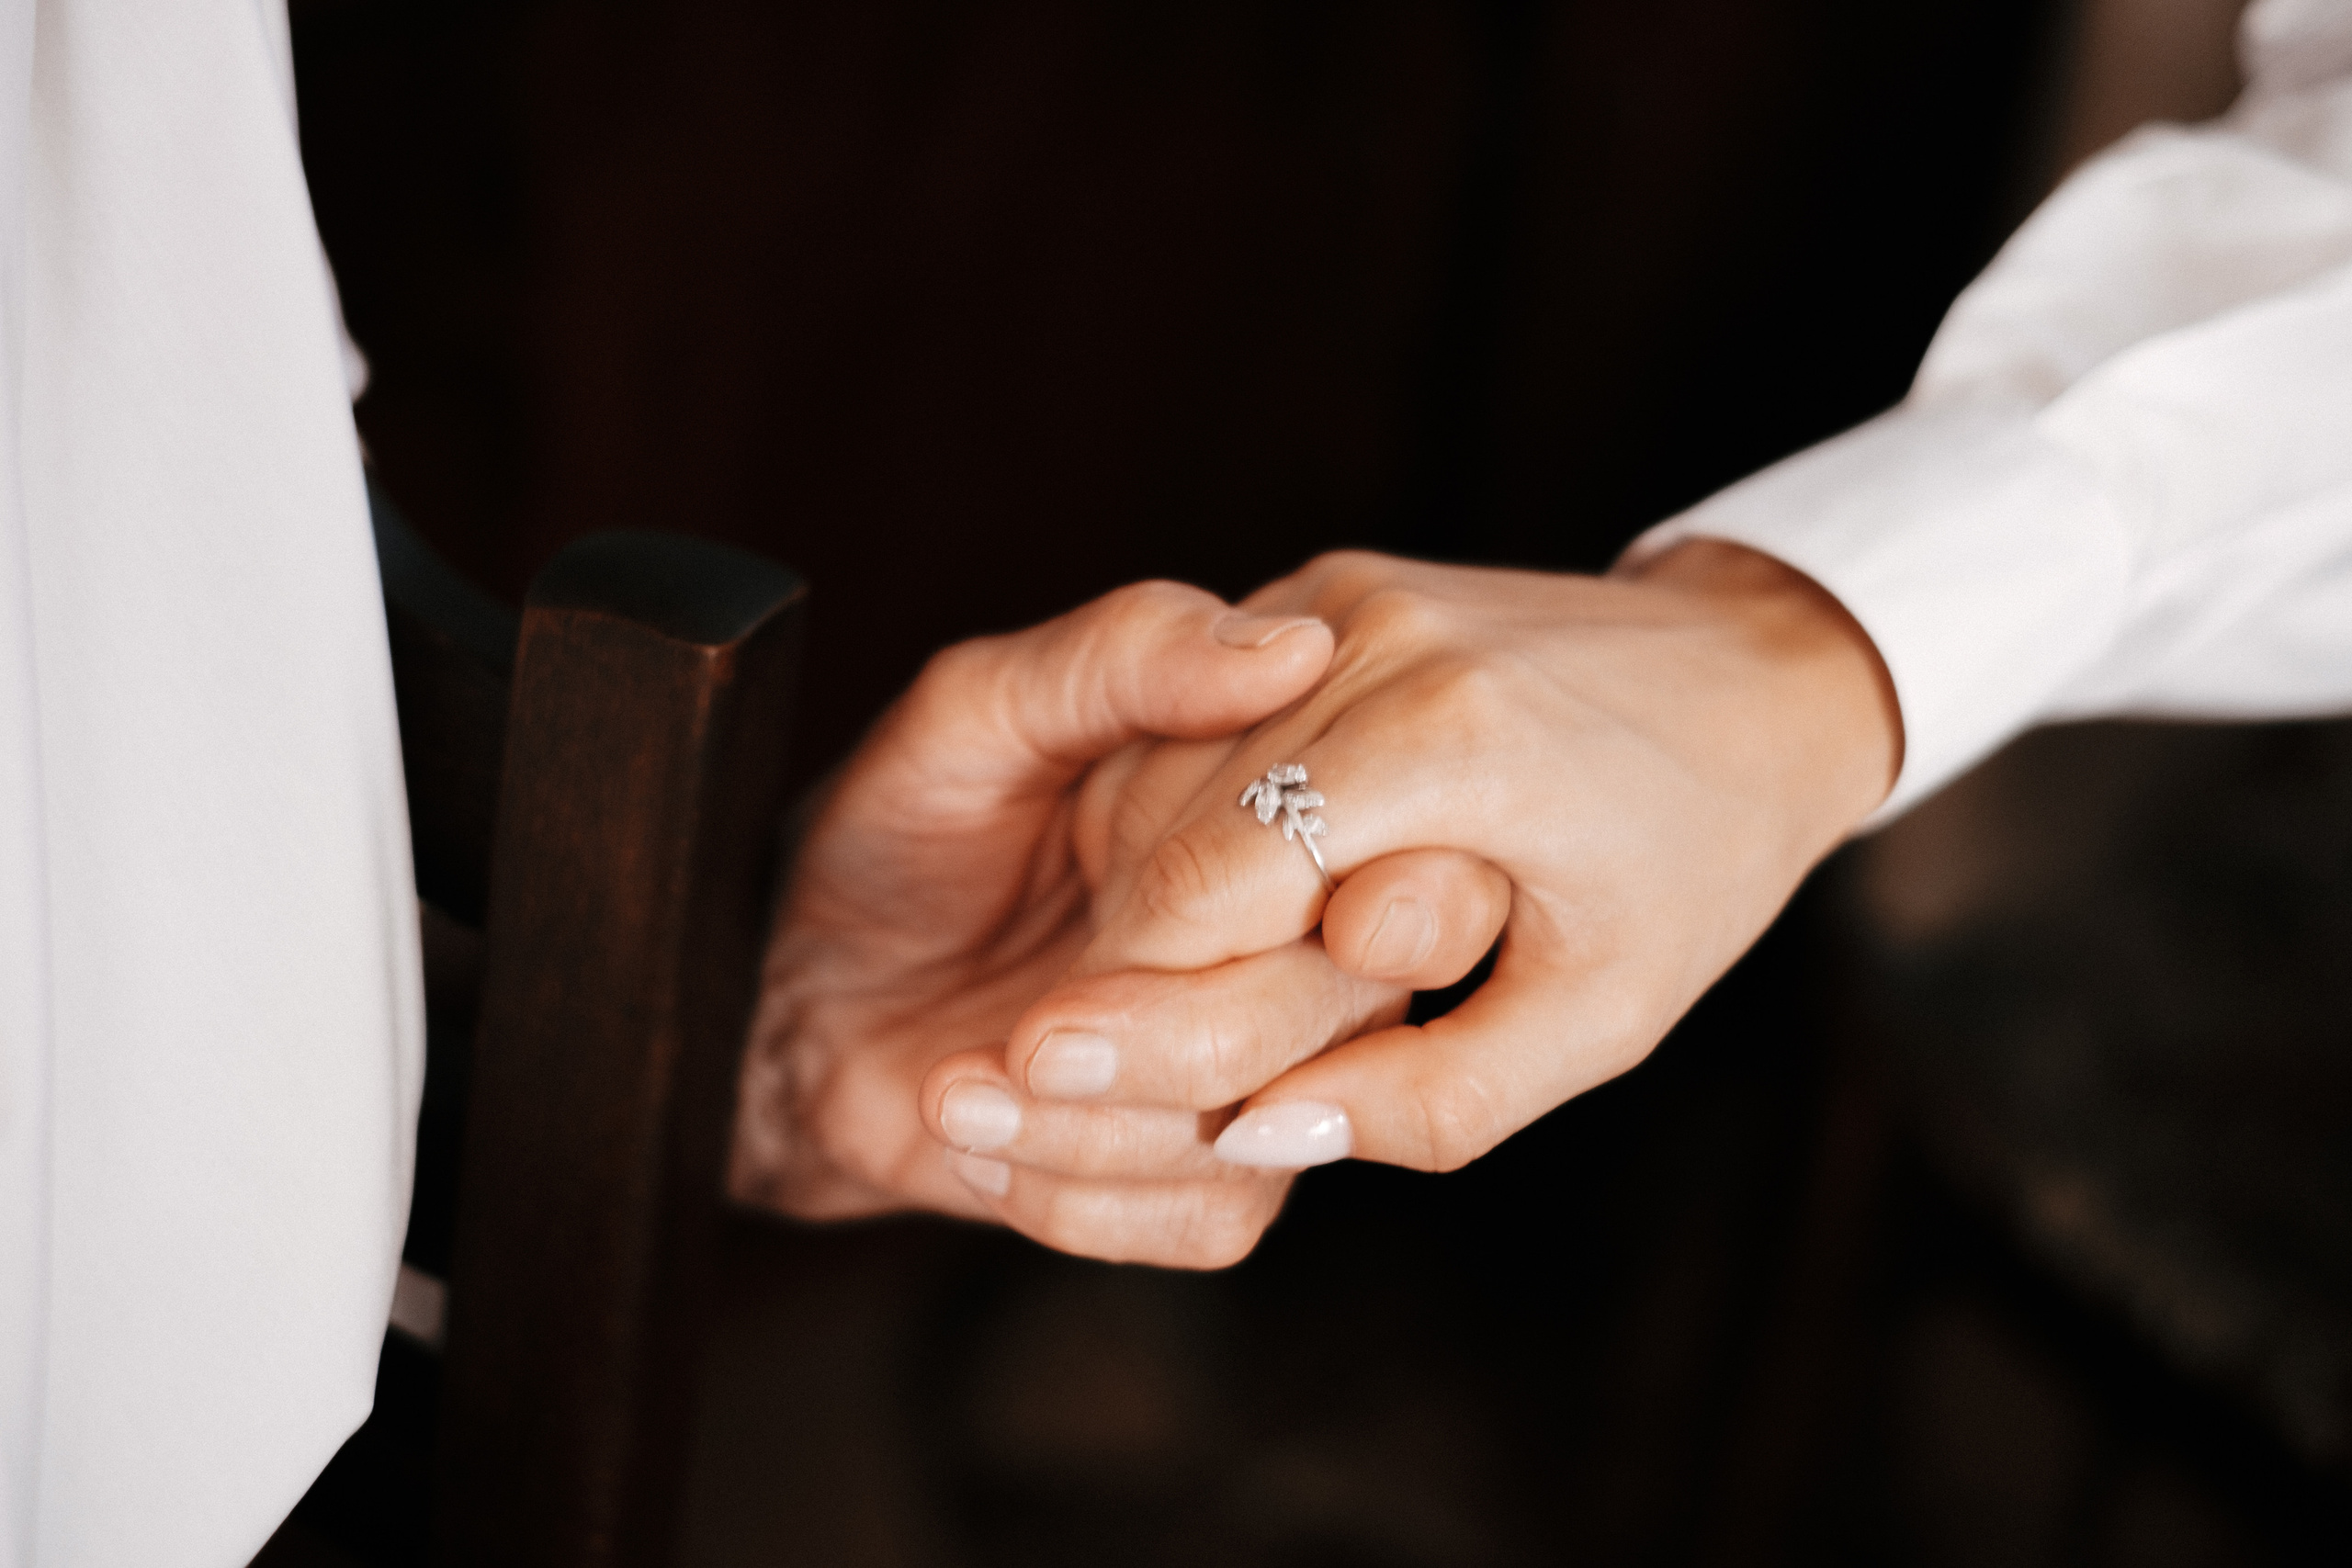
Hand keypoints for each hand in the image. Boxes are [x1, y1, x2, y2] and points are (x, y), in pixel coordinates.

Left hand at [727, 581, 1341, 1243]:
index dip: (1294, 894)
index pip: (1398, 855)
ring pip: (1269, 1131)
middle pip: (1335, 1012)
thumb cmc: (897, 835)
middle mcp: (1300, 940)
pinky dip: (1076, 1194)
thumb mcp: (977, 711)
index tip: (1151, 906)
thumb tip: (1289, 643)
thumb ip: (1126, 655)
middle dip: (1171, 1036)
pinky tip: (982, 1128)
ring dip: (1095, 1125)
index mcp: (1284, 813)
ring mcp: (1264, 1066)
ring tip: (968, 1081)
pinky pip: (1212, 1216)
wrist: (795, 992)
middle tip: (1032, 1029)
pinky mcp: (1204, 1175)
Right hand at [927, 542, 1897, 1256]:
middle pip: (1156, 822)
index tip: (1090, 1079)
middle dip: (1130, 953)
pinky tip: (1237, 892)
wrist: (1758, 679)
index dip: (1139, 998)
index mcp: (1445, 740)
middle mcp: (1372, 637)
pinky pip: (1192, 714)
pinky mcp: (1321, 589)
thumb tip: (1253, 1137)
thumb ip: (1431, 1103)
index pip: (1203, 882)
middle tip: (1127, 1052)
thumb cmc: (1693, 863)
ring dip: (1144, 883)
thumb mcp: (1602, 1019)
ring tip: (1202, 982)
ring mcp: (1338, 595)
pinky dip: (1181, 810)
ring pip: (1152, 762)